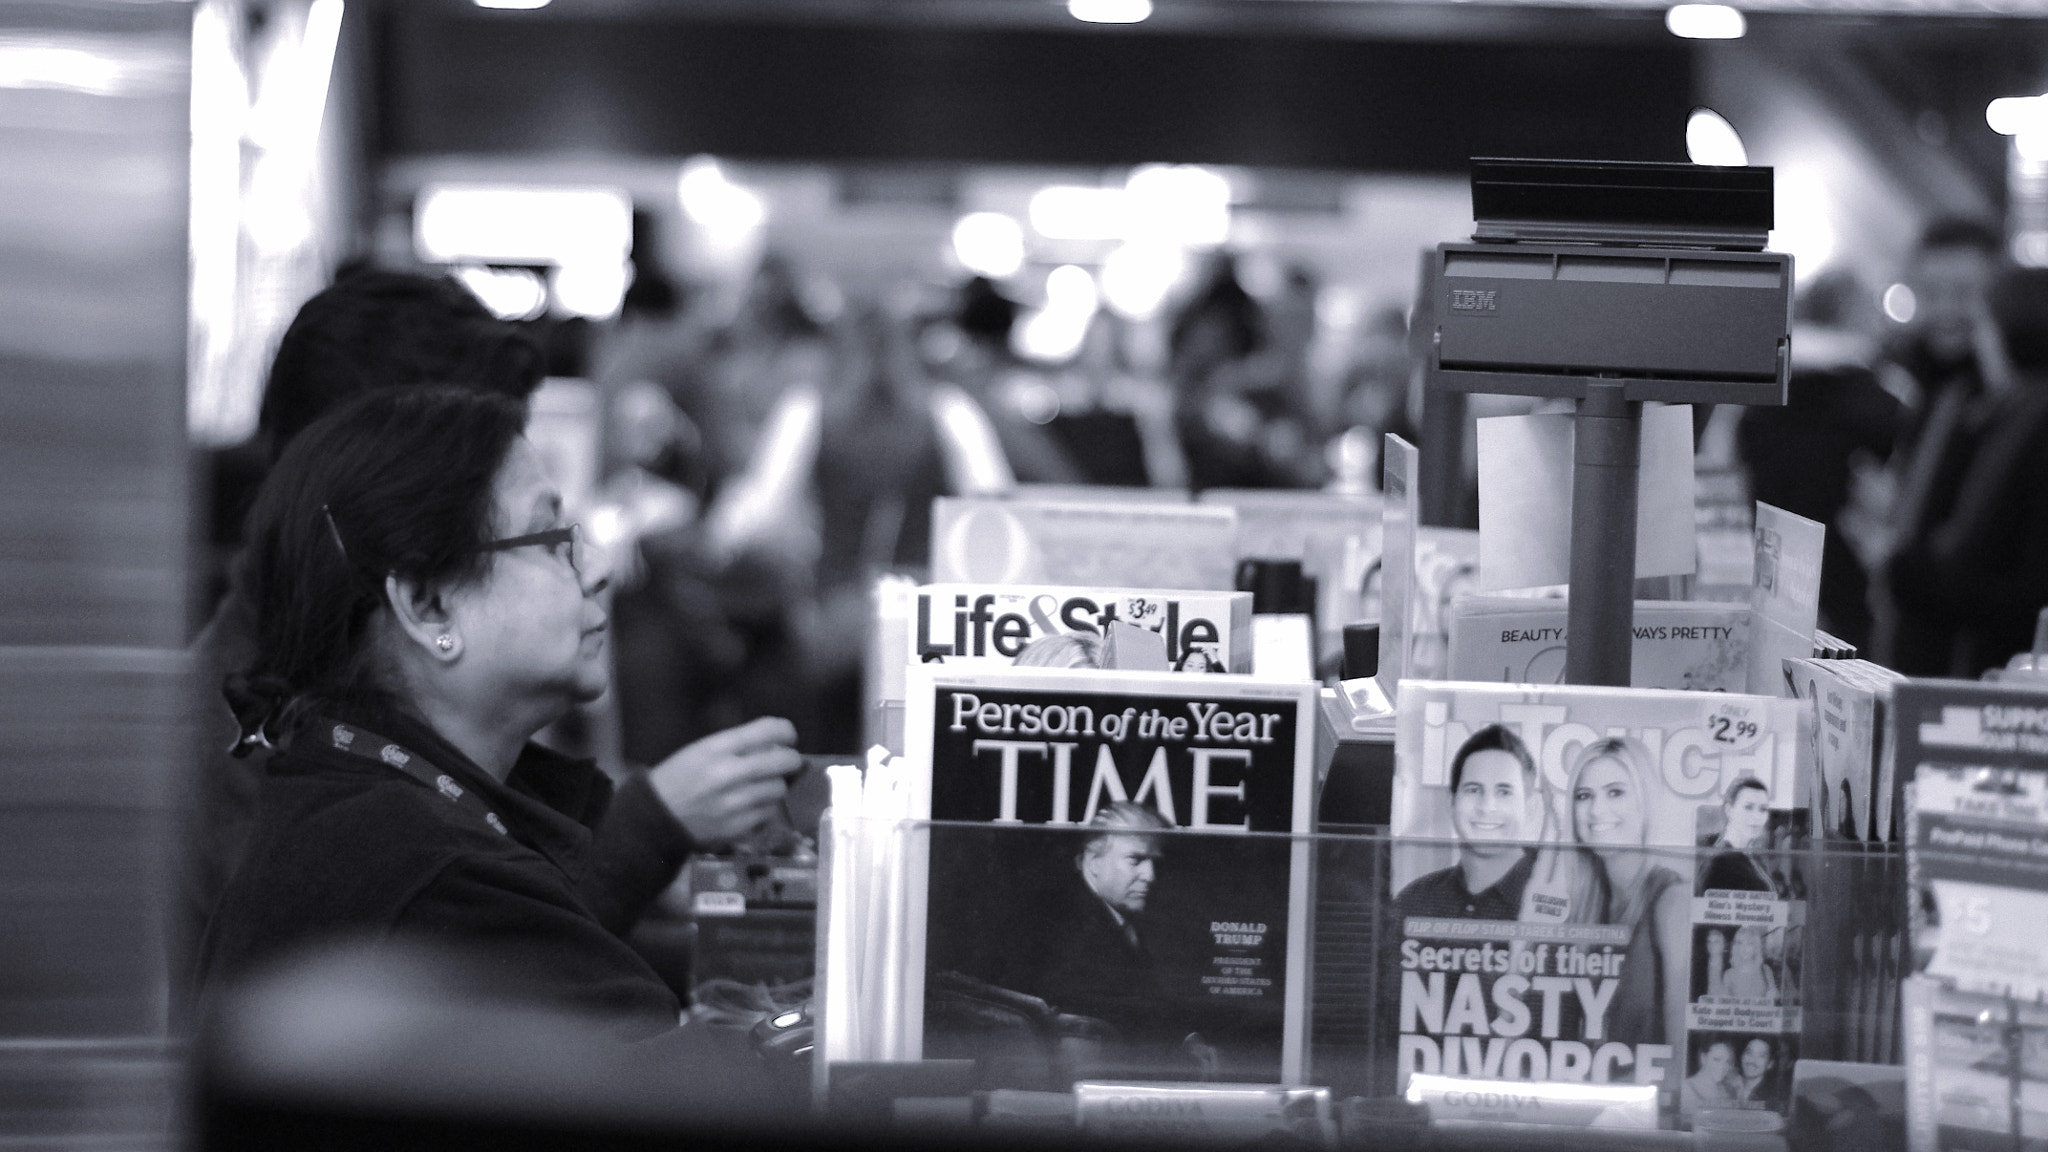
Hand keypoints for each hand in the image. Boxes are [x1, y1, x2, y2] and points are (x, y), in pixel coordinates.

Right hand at [648, 717, 801, 849]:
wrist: (658, 816)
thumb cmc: (680, 776)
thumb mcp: (703, 749)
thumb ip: (738, 744)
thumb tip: (776, 744)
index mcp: (717, 748)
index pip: (768, 730)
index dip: (786, 731)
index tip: (787, 736)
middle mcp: (729, 773)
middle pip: (784, 761)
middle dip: (789, 759)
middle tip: (785, 761)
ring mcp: (734, 803)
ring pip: (779, 788)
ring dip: (775, 784)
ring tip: (762, 784)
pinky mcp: (737, 827)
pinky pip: (769, 812)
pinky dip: (764, 807)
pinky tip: (751, 804)